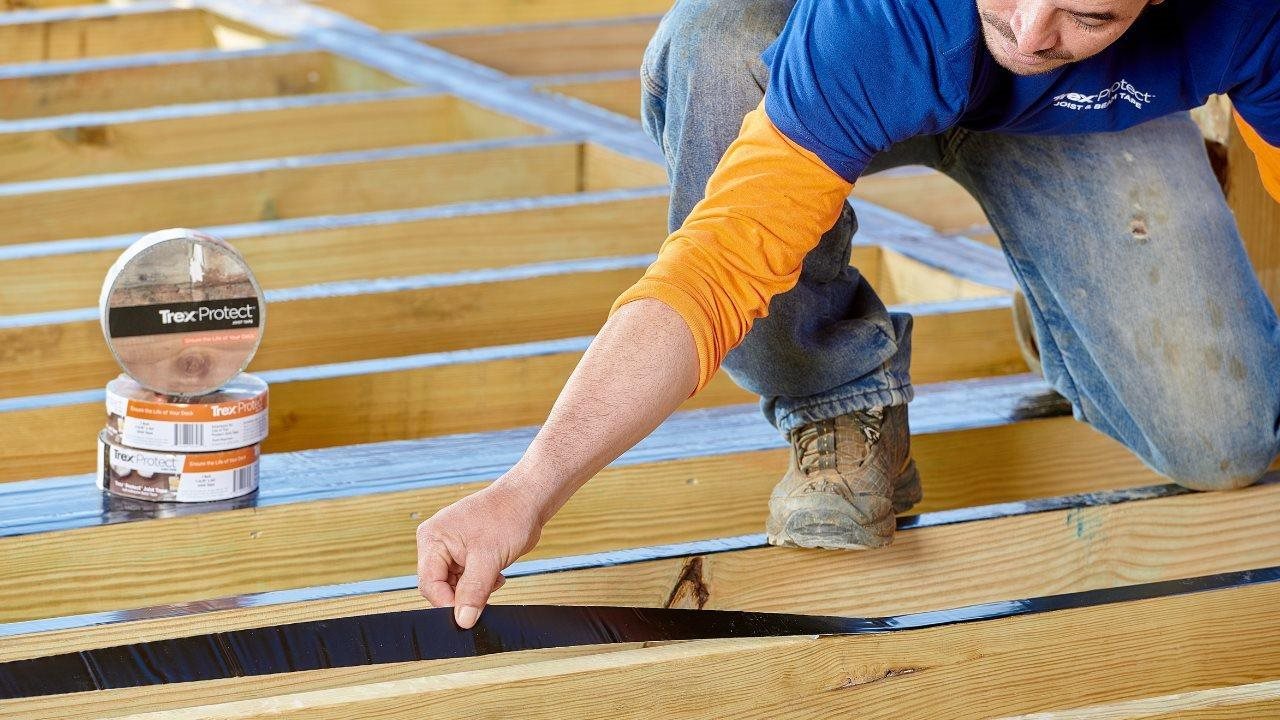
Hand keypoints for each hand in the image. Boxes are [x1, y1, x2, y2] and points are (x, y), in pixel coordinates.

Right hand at [416, 477, 545, 627]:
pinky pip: (465, 579)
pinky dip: (481, 583)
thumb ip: (473, 591)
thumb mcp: (489, 559)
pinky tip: (495, 573)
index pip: (429, 583)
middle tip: (486, 593)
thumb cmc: (508, 516)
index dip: (447, 603)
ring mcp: (450, 548)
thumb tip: (463, 620)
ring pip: (454, 585)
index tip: (467, 616)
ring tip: (494, 576)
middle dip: (463, 595)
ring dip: (475, 590)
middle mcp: (436, 543)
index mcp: (432, 538)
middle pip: (439, 586)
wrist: (528, 501)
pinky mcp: (465, 553)